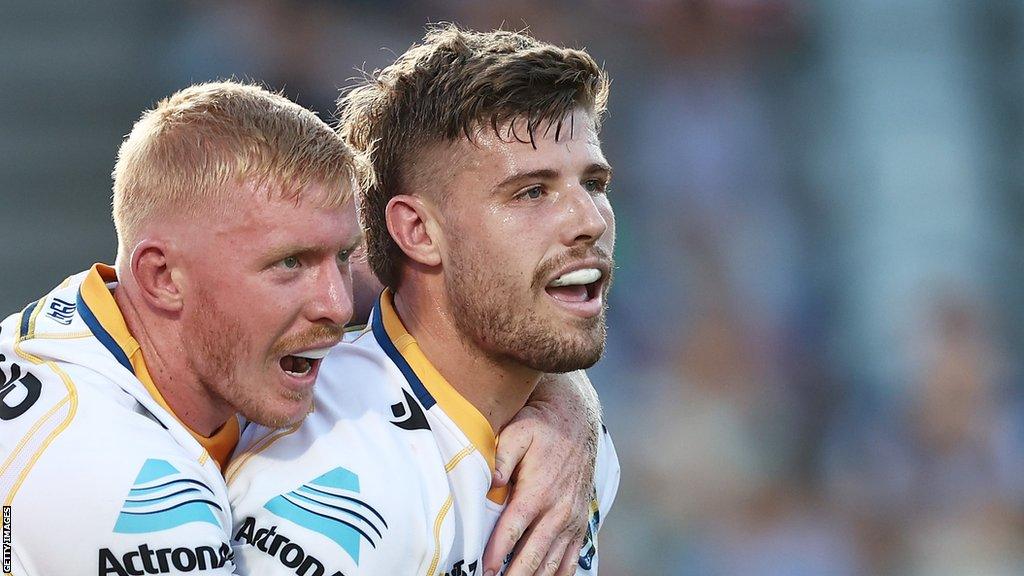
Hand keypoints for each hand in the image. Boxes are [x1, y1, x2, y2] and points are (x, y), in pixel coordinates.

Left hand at [482, 370, 600, 575]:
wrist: (577, 421)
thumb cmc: (541, 426)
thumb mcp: (517, 431)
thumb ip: (501, 458)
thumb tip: (491, 484)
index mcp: (538, 492)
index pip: (512, 532)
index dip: (495, 555)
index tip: (482, 571)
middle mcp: (558, 511)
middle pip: (532, 555)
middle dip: (513, 575)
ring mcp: (572, 519)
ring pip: (552, 562)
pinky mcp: (580, 522)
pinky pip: (571, 558)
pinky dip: (558, 575)